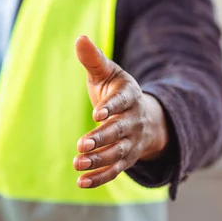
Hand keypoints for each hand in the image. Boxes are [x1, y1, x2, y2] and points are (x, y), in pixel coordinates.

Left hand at [73, 36, 168, 188]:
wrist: (144, 116)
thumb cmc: (117, 91)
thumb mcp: (108, 73)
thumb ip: (93, 59)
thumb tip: (79, 38)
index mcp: (130, 96)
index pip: (123, 101)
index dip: (111, 107)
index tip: (97, 113)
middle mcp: (133, 120)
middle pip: (119, 131)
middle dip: (101, 138)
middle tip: (81, 144)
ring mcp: (131, 142)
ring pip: (116, 153)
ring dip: (98, 160)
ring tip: (77, 163)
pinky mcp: (125, 159)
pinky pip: (115, 171)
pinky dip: (100, 178)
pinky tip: (81, 182)